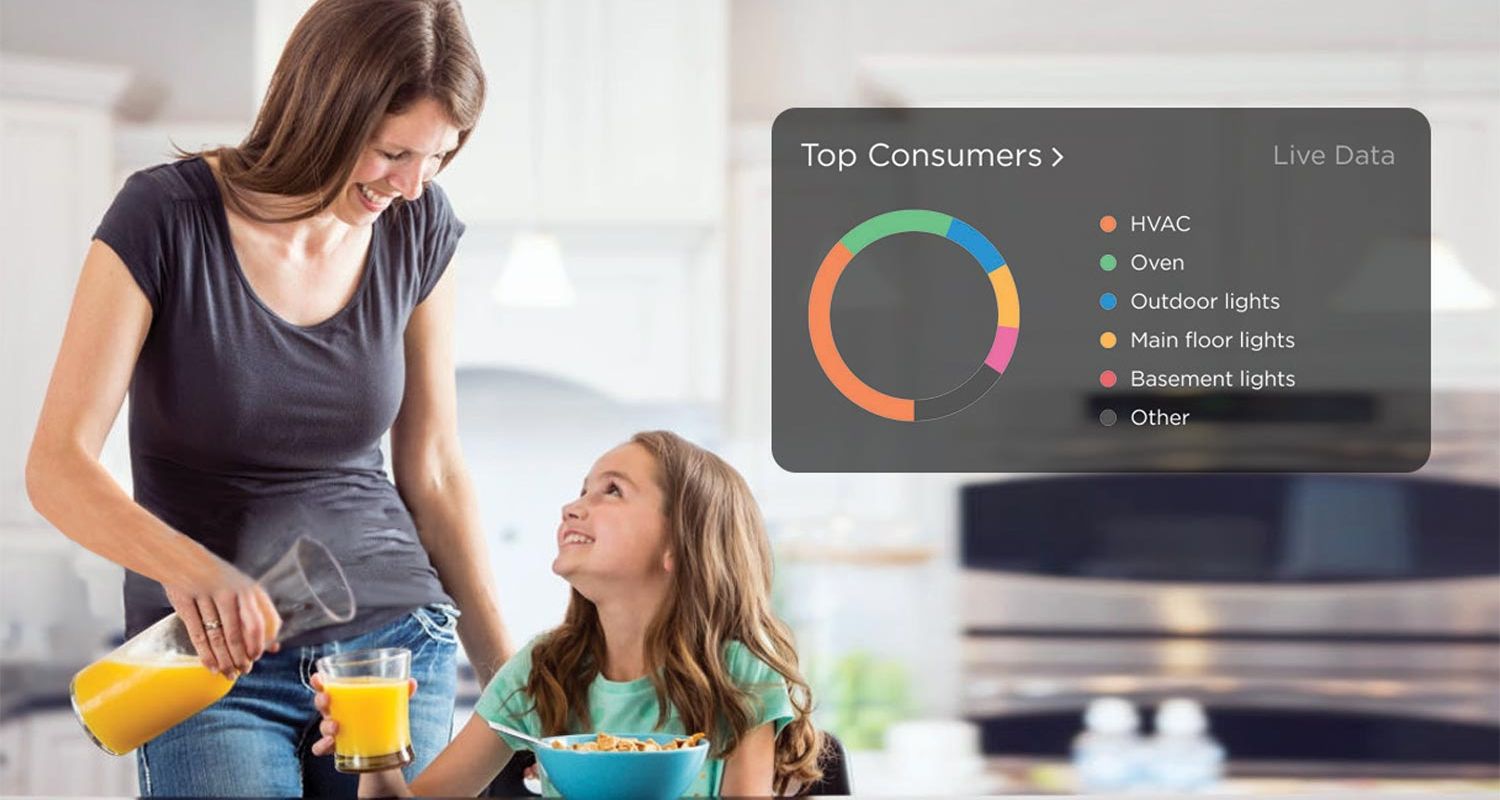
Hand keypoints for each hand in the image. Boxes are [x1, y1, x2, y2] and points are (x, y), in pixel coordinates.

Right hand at [164, 563, 281, 677]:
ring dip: (225, 660)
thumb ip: (259, 615)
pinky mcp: (185, 602)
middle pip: (238, 634)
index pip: (261, 622)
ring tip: (229, 673)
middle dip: (242, 658)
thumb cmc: (218, 580)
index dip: (261, 643)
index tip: (257, 656)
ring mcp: (206, 596)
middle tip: (243, 671)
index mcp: (248, 589)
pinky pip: (198, 635)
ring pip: (218, 638)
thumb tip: (275, 647)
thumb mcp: (243, 590)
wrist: (181, 558)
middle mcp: (230, 591)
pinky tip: (211, 666)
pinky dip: (206, 655)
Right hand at [309, 673, 419, 756]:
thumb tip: (411, 682)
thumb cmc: (381, 717)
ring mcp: (336, 731)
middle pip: (322, 703)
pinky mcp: (338, 748)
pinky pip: (322, 748)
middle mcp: (337, 712)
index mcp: (347, 697)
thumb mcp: (391, 703)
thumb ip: (401, 692)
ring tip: (336, 727)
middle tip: (328, 698)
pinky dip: (322, 746)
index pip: (329, 685)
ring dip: (326, 725)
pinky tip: (331, 744)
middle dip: (321, 699)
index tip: (318, 678)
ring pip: (322, 726)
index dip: (319, 681)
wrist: (382, 748)